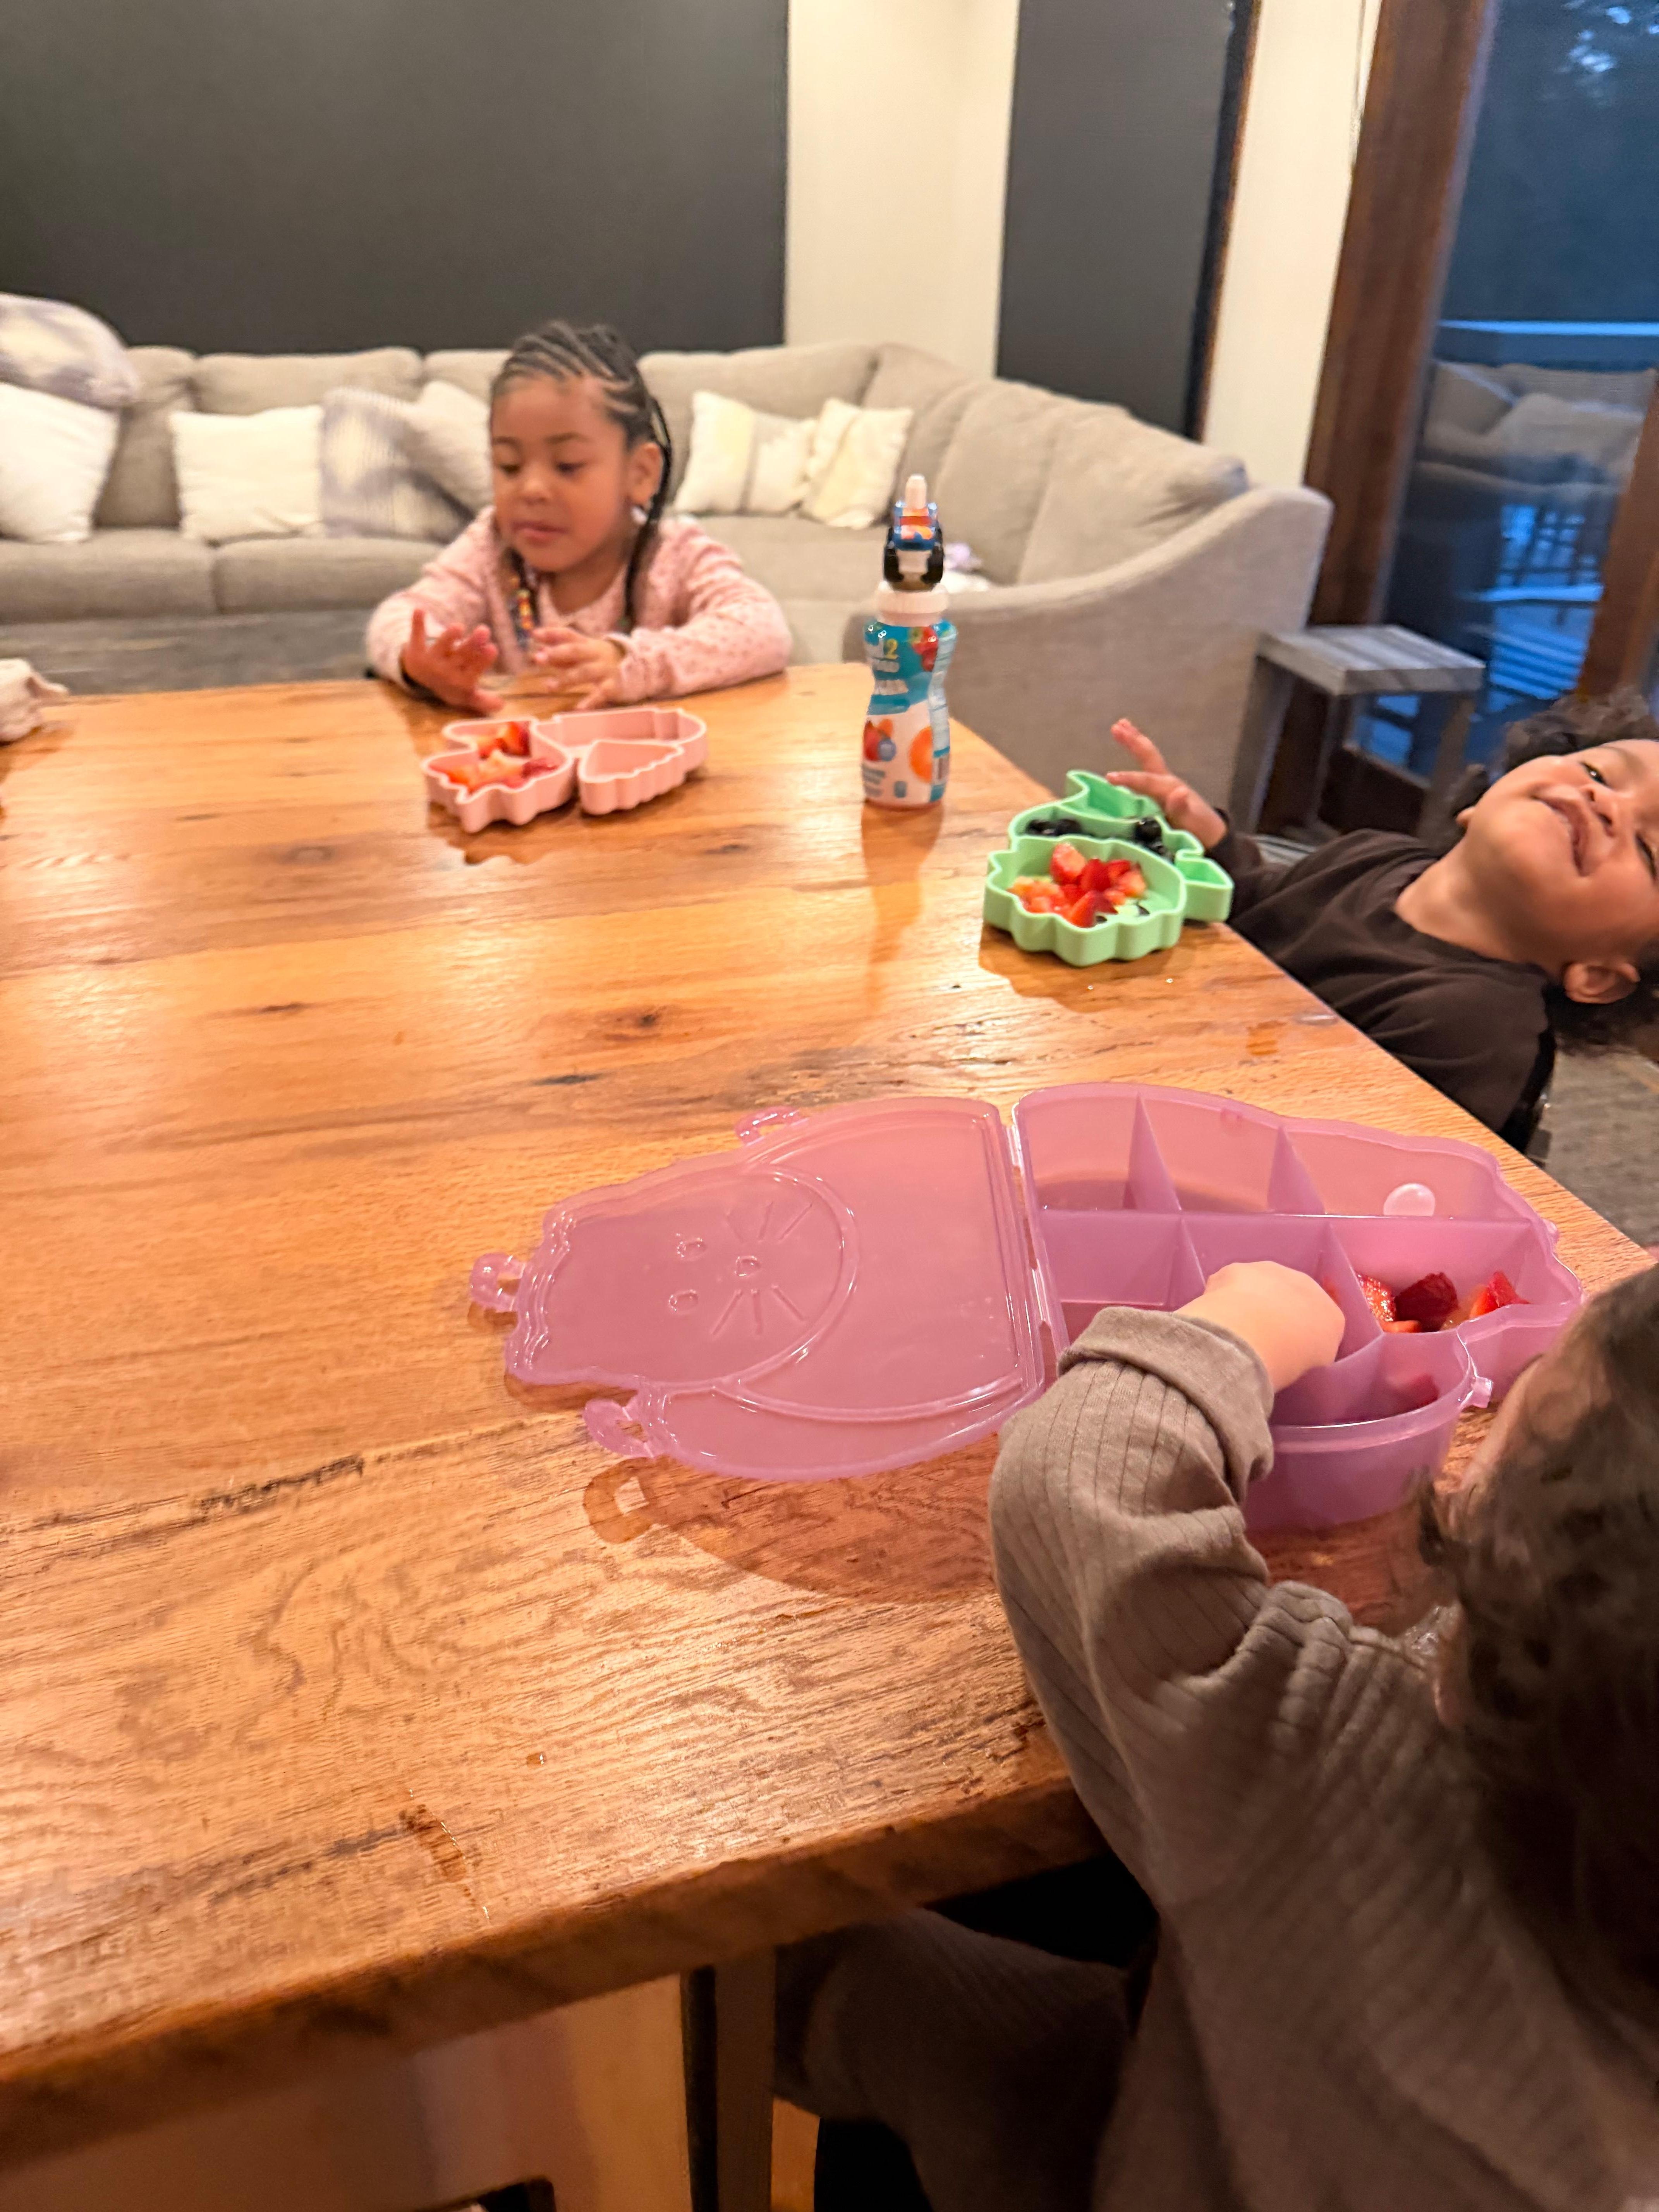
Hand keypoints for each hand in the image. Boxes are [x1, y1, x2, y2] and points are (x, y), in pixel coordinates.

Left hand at [400, 609, 501, 713]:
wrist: (419, 678)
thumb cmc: (451, 683)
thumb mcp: (467, 695)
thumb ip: (483, 700)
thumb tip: (501, 705)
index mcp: (461, 681)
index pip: (474, 670)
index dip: (483, 660)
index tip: (493, 648)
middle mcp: (446, 671)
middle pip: (461, 656)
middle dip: (472, 644)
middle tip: (484, 630)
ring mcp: (431, 660)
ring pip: (441, 648)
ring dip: (448, 637)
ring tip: (458, 628)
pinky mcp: (416, 650)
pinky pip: (417, 637)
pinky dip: (417, 625)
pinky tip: (419, 610)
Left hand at [531, 626, 626, 708]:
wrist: (635, 667)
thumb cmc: (598, 661)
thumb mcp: (582, 654)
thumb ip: (561, 655)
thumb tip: (538, 652)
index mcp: (586, 644)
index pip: (568, 635)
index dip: (552, 634)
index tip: (535, 634)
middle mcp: (594, 654)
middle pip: (575, 651)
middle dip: (557, 653)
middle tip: (538, 658)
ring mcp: (604, 670)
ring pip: (585, 672)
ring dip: (566, 679)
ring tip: (549, 686)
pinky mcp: (612, 686)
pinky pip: (601, 693)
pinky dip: (590, 701)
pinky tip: (578, 708)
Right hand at [1105, 719, 1227, 850]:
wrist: (1210, 831)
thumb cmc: (1197, 828)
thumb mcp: (1190, 821)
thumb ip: (1182, 808)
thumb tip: (1179, 792)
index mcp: (1169, 789)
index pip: (1146, 781)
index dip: (1128, 778)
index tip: (1109, 777)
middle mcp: (1166, 781)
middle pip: (1148, 756)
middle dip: (1133, 741)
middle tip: (1117, 726)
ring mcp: (1163, 782)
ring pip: (1148, 756)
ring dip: (1134, 740)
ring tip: (1120, 724)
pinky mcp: (1161, 787)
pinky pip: (1147, 764)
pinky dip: (1138, 750)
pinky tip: (1131, 744)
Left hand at [1178, 1262, 1344, 1392]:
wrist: (1257, 1334)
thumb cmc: (1290, 1359)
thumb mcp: (1313, 1367)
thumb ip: (1310, 1353)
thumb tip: (1296, 1350)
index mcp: (1330, 1315)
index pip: (1317, 1321)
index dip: (1298, 1333)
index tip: (1283, 1347)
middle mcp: (1305, 1284)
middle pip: (1290, 1297)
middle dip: (1274, 1311)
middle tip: (1256, 1338)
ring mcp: (1271, 1272)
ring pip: (1259, 1285)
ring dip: (1248, 1301)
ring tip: (1233, 1329)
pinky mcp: (1237, 1269)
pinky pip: (1229, 1284)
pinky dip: (1222, 1298)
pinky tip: (1215, 1317)